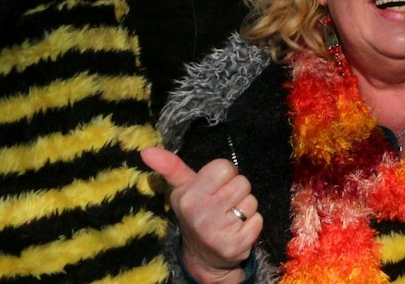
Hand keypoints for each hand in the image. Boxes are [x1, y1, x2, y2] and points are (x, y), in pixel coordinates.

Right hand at [141, 147, 258, 283]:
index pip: (225, 167)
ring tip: (229, 216)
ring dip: (245, 207)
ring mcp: (218, 232)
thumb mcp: (182, 188)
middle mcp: (201, 214)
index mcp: (188, 197)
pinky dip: (252, 224)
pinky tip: (237, 230)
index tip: (215, 185)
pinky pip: (258, 220)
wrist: (203, 254)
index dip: (225, 174)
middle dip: (236, 190)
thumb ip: (169, 166)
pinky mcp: (235, 246)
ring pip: (251, 201)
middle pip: (242, 183)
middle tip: (223, 203)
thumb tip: (146, 150)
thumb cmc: (195, 212)